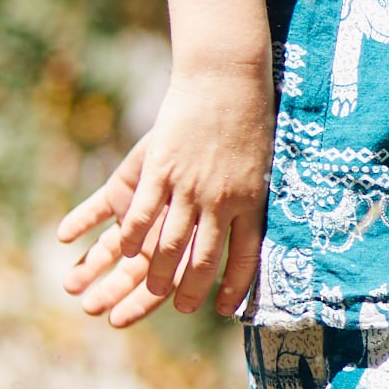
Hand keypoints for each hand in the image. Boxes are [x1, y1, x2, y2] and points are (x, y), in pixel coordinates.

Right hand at [58, 64, 274, 328]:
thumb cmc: (249, 121)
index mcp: (251, 202)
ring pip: (169, 242)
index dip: (234, 287)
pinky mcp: (162, 168)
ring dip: (156, 271)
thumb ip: (253, 199)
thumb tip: (253, 229)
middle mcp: (221, 201)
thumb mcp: (263, 165)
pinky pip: (142, 211)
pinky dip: (131, 235)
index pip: (245, 258)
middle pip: (203, 258)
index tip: (223, 309)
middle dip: (190, 289)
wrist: (226, 80)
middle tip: (179, 307)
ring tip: (149, 288)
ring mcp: (189, 186)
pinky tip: (125, 250)